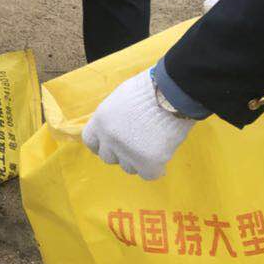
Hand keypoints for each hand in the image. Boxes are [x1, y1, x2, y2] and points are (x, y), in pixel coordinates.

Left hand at [82, 69, 198, 180]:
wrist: (172, 92)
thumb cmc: (150, 89)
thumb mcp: (120, 99)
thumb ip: (113, 119)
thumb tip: (116, 130)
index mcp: (100, 121)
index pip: (91, 142)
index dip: (102, 145)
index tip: (112, 146)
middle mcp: (109, 138)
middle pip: (108, 158)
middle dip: (121, 153)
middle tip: (138, 143)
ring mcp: (127, 151)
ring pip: (129, 167)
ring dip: (139, 160)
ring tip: (154, 142)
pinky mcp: (148, 161)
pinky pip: (148, 174)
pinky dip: (156, 168)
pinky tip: (163, 154)